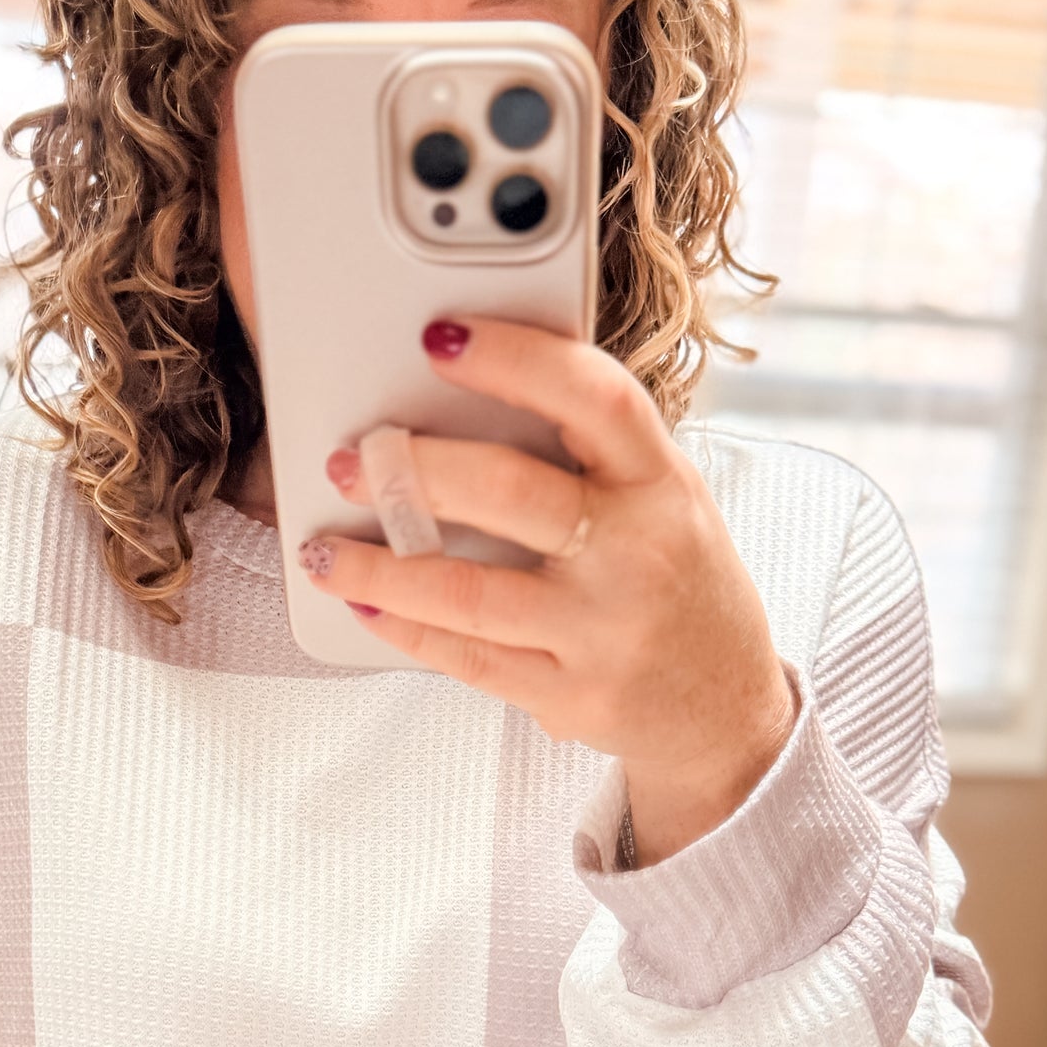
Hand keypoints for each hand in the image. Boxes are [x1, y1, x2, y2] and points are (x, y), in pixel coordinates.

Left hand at [297, 318, 797, 863]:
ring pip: (468, 591)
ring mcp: (603, 631)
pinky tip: (364, 603)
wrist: (724, 708)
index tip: (443, 338)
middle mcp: (637, 552)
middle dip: (414, 471)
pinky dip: (404, 627)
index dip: (515, 359)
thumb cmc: (678, 582)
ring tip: (323, 549)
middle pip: (509, 491)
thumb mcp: (664, 501)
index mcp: (662, 482)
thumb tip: (465, 402)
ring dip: (379, 567)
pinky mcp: (570, 695)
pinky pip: (467, 657)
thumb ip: (590, 455)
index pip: (594, 399)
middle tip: (352, 460)